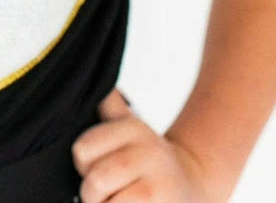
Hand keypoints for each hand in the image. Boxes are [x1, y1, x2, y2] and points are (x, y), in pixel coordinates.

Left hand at [70, 87, 213, 201]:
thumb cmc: (151, 160)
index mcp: (133, 129)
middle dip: (92, 193)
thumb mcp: (130, 126)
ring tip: (117, 201)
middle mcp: (148, 152)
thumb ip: (110, 106)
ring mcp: (157, 183)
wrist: (193, 183)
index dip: (83, 165)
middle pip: (96, 180)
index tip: (95, 167)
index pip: (83, 149)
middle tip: (104, 193)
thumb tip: (97, 84)